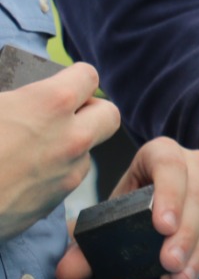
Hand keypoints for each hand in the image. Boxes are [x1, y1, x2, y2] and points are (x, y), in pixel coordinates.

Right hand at [0, 62, 119, 243]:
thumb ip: (7, 93)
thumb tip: (12, 95)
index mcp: (52, 103)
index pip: (88, 75)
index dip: (74, 76)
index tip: (62, 82)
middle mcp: (71, 138)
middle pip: (109, 114)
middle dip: (90, 110)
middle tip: (63, 113)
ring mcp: (66, 173)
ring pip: (88, 151)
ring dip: (70, 145)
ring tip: (33, 147)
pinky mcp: (55, 203)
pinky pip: (66, 180)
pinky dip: (53, 174)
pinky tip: (22, 174)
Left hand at [57, 137, 198, 278]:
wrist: (158, 223)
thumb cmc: (129, 218)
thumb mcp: (105, 226)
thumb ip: (83, 250)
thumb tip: (68, 272)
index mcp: (160, 155)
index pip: (169, 162)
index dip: (170, 192)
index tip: (162, 227)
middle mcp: (196, 164)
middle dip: (187, 230)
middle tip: (170, 264)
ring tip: (181, 278)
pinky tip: (194, 274)